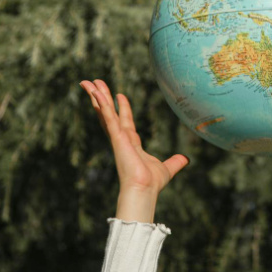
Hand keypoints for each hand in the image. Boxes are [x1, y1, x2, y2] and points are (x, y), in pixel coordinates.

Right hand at [80, 79, 189, 221]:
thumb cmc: (152, 183)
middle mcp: (122, 138)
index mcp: (131, 144)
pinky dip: (101, 104)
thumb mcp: (167, 168)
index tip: (120, 95)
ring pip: (105, 112)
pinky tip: (95, 93)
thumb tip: (185, 160)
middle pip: (110, 113)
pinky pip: (108, 117)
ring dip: (96, 96)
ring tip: (87, 82)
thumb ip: (175, 162)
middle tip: (94, 83)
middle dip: (102, 98)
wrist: (144, 190)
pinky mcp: (116, 137)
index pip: (125, 121)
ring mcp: (117, 137)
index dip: (123, 108)